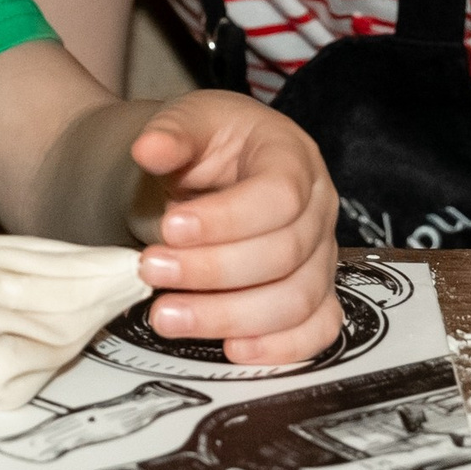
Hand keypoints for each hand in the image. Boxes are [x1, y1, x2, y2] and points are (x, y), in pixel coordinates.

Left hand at [130, 93, 339, 363]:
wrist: (209, 167)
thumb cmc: (206, 144)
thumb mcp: (186, 121)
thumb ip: (171, 133)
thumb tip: (150, 149)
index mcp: (293, 156)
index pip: (280, 195)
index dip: (226, 219)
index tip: (169, 228)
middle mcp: (318, 208)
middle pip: (285, 253)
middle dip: (212, 270)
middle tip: (150, 269)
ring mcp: (321, 255)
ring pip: (296, 300)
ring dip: (228, 316)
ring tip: (165, 315)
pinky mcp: (315, 294)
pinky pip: (318, 330)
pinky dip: (279, 347)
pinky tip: (230, 348)